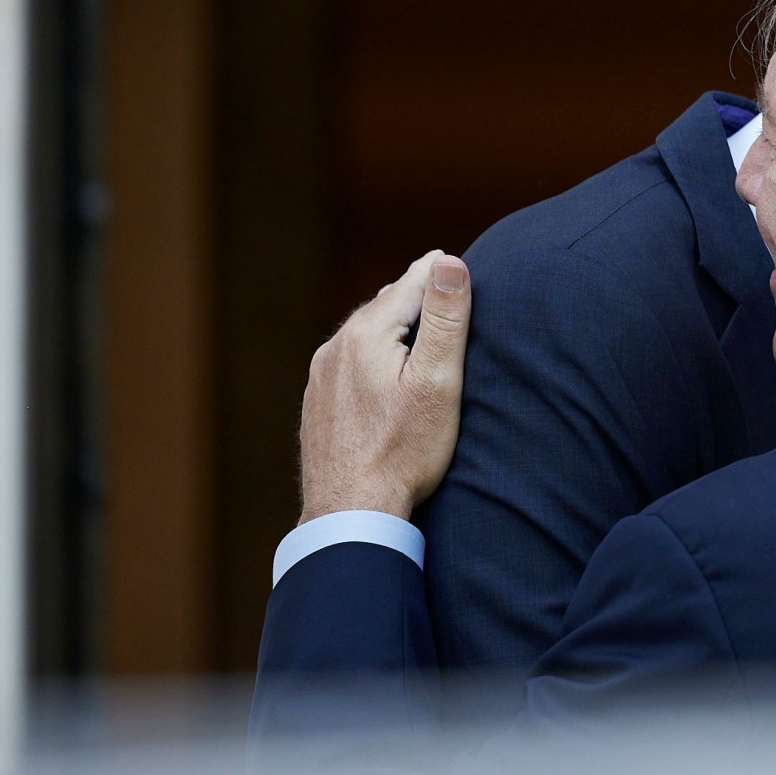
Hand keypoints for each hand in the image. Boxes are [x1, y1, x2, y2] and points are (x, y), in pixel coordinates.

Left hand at [297, 251, 472, 522]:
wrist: (350, 514)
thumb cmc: (404, 451)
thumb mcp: (437, 381)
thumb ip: (445, 318)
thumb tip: (448, 260)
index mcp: (365, 333)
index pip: (413, 282)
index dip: (442, 273)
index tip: (457, 263)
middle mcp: (335, 348)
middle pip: (387, 306)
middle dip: (418, 299)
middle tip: (447, 295)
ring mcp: (321, 377)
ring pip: (366, 335)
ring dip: (395, 329)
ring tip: (421, 330)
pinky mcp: (318, 404)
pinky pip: (350, 364)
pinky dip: (375, 357)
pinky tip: (388, 376)